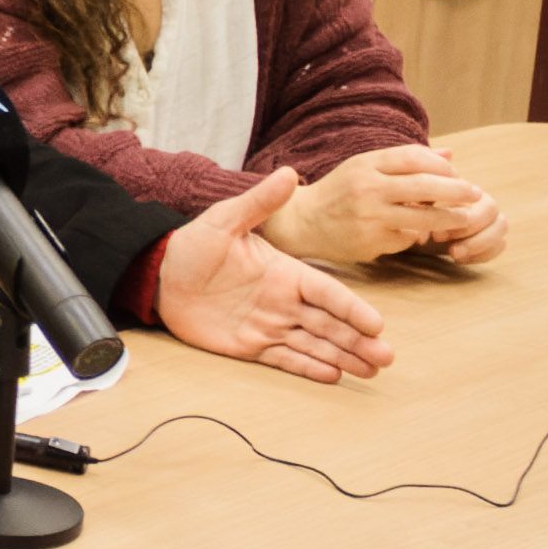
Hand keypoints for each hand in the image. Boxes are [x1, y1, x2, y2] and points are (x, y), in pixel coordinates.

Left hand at [157, 168, 391, 382]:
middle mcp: (284, 301)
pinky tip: (333, 376)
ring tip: (371, 371)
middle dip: (359, 340)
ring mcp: (269, 324)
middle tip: (387, 357)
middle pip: (330, 323)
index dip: (352, 308)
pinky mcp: (250, 345)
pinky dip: (308, 368)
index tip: (377, 324)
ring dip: (343, 357)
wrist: (160, 274)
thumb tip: (288, 172)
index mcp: (285, 272)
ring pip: (315, 344)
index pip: (327, 292)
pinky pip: (285, 359)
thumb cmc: (193, 244)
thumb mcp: (225, 220)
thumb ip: (258, 202)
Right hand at [264, 145, 490, 263]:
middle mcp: (367, 189)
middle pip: (424, 187)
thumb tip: (449, 155)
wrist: (301, 222)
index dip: (441, 167)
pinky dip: (416, 237)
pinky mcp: (369, 242)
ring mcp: (369, 217)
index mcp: (367, 165)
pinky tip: (417, 234)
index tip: (458, 176)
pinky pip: (406, 239)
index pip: (414, 158)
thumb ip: (404, 160)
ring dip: (448, 219)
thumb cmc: (339, 191)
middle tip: (476, 194)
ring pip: (422, 218)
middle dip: (456, 192)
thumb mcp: (364, 167)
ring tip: (463, 219)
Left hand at [417, 153, 508, 262]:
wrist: (405, 228)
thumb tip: (448, 152)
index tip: (433, 225)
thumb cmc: (407, 206)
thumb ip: (423, 178)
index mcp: (462, 189)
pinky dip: (483, 254)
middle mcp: (478, 202)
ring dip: (479, 243)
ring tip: (453, 253)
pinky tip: (459, 259)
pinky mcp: (486, 242)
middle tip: (439, 238)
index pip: (475, 195)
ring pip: (502, 228)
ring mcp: (486, 222)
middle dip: (468, 228)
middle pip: (493, 211)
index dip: (457, 211)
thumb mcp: (408, 193)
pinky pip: (500, 246)